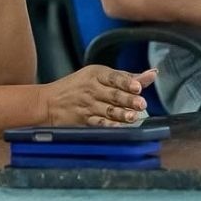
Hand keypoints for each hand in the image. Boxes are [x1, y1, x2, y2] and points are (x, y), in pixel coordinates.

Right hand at [38, 66, 156, 125]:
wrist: (48, 102)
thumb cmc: (77, 86)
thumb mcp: (98, 76)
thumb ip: (126, 77)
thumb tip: (153, 74)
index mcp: (96, 74)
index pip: (114, 77)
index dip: (126, 82)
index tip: (138, 86)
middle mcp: (92, 88)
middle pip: (113, 95)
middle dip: (128, 99)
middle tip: (141, 103)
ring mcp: (87, 105)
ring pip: (108, 110)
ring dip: (122, 114)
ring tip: (133, 117)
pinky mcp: (83, 120)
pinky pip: (98, 123)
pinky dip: (108, 125)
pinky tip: (118, 127)